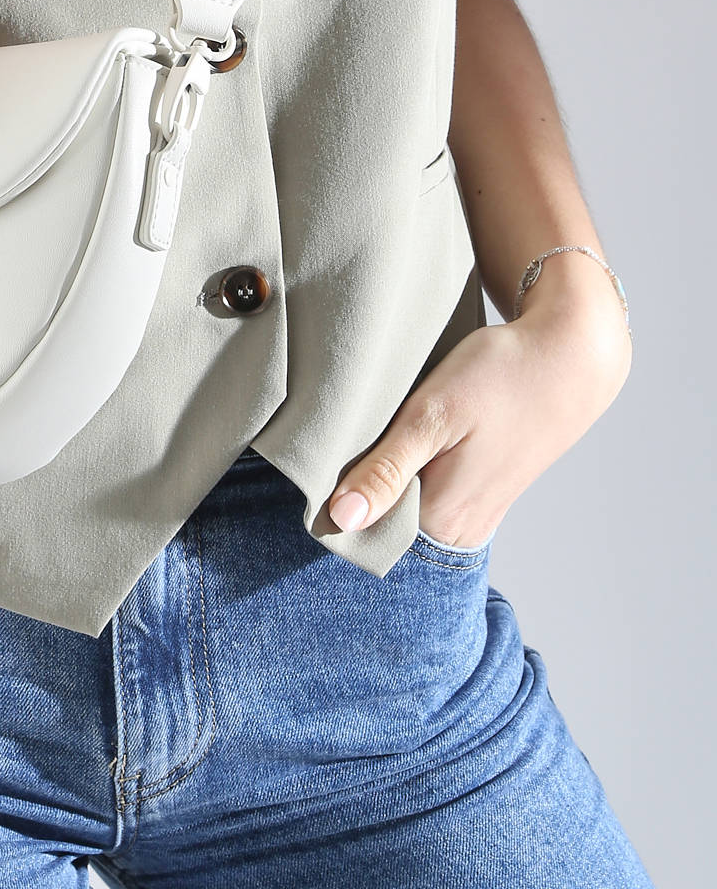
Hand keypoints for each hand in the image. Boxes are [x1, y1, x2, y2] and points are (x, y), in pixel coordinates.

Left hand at [327, 278, 633, 548]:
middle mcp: (461, 531)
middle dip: (357, 489)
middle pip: (384, 525)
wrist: (570, 355)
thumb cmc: (500, 375)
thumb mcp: (432, 414)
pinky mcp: (484, 493)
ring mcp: (476, 515)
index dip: (334, 499)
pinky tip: (402, 439)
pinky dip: (409, 471)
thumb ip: (386, 469)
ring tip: (376, 435)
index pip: (364, 533)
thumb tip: (341, 517)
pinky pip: (428, 495)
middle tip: (342, 440)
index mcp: (444, 520)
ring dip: (383, 477)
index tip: (318, 462)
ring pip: (406, 508)